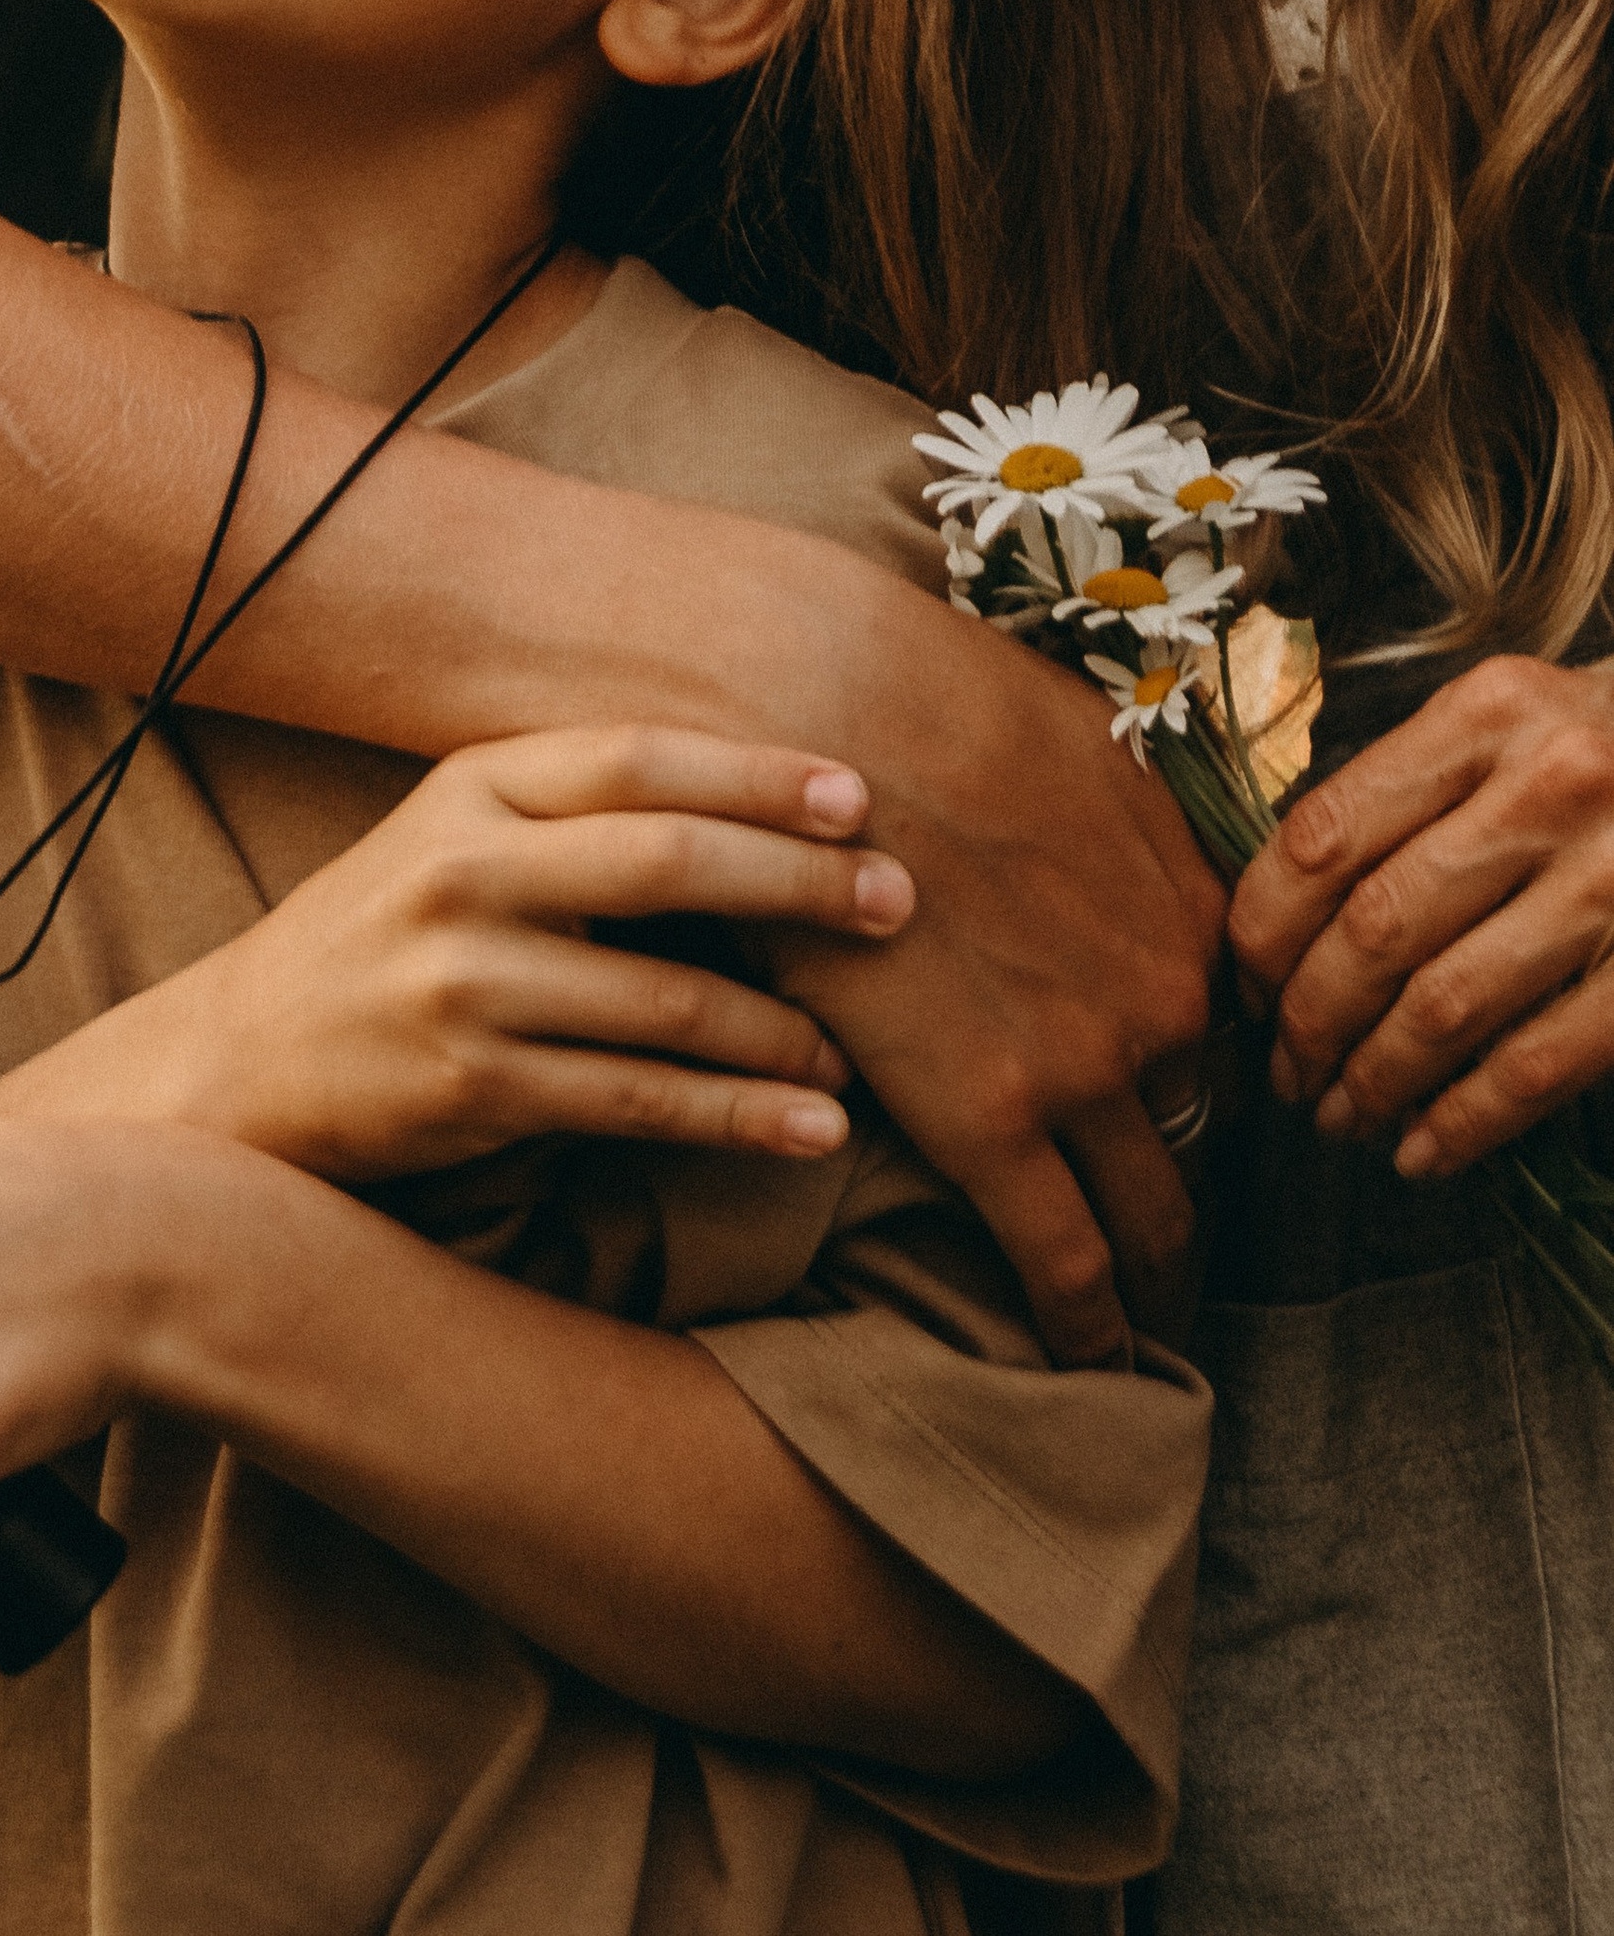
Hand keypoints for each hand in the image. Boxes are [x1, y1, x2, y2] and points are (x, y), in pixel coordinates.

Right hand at [0, 725, 907, 1179]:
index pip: (636, 757)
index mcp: (467, 786)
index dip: (756, 772)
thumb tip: (768, 805)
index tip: (860, 792)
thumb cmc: (381, 942)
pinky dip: (738, 1116)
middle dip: (799, 879)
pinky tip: (811, 1126)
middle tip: (900, 902)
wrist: (237, 1069)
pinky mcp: (467, 1088)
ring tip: (857, 1055)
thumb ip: (574, 814)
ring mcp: (460, 980)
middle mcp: (462, 869)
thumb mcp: (455, 841)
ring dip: (784, 1031)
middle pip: (666, 858)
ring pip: (665, 998)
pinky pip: (636, 1101)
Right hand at [772, 613, 1224, 1362]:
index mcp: (1189, 906)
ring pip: (1148, 1214)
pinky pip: (1060, 1259)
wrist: (827, 704)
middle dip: (1197, 1197)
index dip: (1205, 1088)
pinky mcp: (987, 1121)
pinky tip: (1084, 1359)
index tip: (1185, 1126)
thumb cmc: (931, 695)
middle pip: (1201, 1134)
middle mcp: (1163, 998)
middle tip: (1179, 1251)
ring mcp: (1082, 1069)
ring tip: (1146, 1326)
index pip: (1226, 1037)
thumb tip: (1135, 867)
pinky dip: (1084, 1323)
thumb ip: (1132, 827)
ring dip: (1154, 1276)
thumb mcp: (1080, 739)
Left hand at [1230, 655, 1613, 1175]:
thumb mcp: (1502, 727)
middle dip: (1310, 1020)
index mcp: (1485, 715)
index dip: (1265, 929)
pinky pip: (1543, 1061)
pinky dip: (1468, 1120)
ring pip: (1449, 1004)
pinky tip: (1422, 1153)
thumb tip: (1280, 920)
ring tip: (1339, 1118)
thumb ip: (1402, 795)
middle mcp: (1551, 786)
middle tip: (1285, 1073)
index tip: (1248, 986)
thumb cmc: (1590, 753)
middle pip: (1378, 928)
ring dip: (1375, 1081)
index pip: (1326, 836)